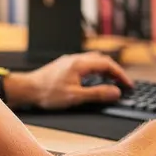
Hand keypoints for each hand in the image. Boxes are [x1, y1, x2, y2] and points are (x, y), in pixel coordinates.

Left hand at [5, 52, 133, 109]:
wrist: (27, 89)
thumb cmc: (47, 93)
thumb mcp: (75, 97)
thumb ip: (97, 94)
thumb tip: (116, 92)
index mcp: (80, 64)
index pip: (107, 64)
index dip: (121, 74)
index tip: (128, 84)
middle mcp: (75, 58)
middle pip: (102, 59)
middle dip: (114, 70)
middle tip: (122, 83)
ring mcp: (69, 61)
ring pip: (93, 60)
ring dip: (104, 69)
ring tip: (110, 81)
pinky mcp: (63, 65)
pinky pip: (85, 63)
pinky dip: (94, 70)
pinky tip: (92, 80)